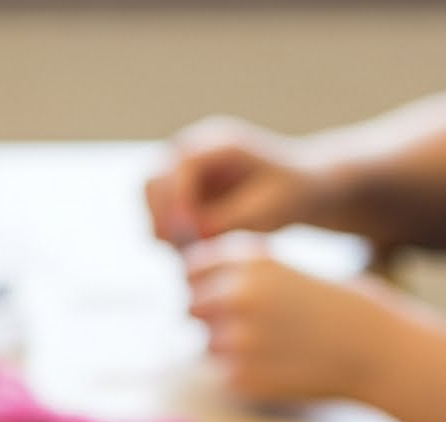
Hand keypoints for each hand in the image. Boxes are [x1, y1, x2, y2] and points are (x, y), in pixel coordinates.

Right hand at [145, 117, 309, 244]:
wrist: (295, 188)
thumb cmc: (287, 197)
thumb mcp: (265, 210)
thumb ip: (228, 220)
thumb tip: (194, 233)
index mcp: (217, 144)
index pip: (179, 167)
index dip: (180, 203)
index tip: (193, 236)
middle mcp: (192, 151)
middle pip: (153, 181)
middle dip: (163, 218)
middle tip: (179, 250)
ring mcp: (182, 170)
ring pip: (149, 199)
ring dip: (161, 228)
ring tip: (187, 253)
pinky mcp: (180, 190)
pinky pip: (159, 214)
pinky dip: (168, 234)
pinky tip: (190, 250)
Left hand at [185, 235, 366, 399]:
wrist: (369, 347)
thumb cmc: (327, 308)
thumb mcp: (280, 271)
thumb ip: (232, 275)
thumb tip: (184, 294)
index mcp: (246, 261)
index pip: (191, 270)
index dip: (205, 284)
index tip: (225, 296)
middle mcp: (236, 295)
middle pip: (191, 307)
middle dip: (211, 316)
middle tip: (249, 327)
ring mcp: (236, 339)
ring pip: (207, 344)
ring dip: (229, 348)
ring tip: (274, 348)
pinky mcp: (240, 378)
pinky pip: (224, 375)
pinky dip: (245, 374)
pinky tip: (279, 368)